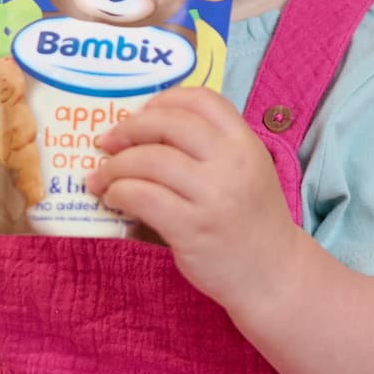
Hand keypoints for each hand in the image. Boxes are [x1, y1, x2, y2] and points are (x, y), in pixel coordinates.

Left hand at [92, 86, 301, 308]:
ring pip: (149, 160)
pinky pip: (142, 196)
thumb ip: (212, 148)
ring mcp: (212, 196)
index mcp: (245, 143)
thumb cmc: (250, 220)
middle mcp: (232, 163)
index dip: (164, 100)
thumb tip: (145, 130)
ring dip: (115, 166)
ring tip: (102, 177)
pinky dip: (119, 192)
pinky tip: (114, 198)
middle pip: (168, 124)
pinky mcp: (191, 228)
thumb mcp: (248, 170)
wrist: (271, 273)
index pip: (202, 99)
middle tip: (108, 141)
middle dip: (129, 129)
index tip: (142, 112)